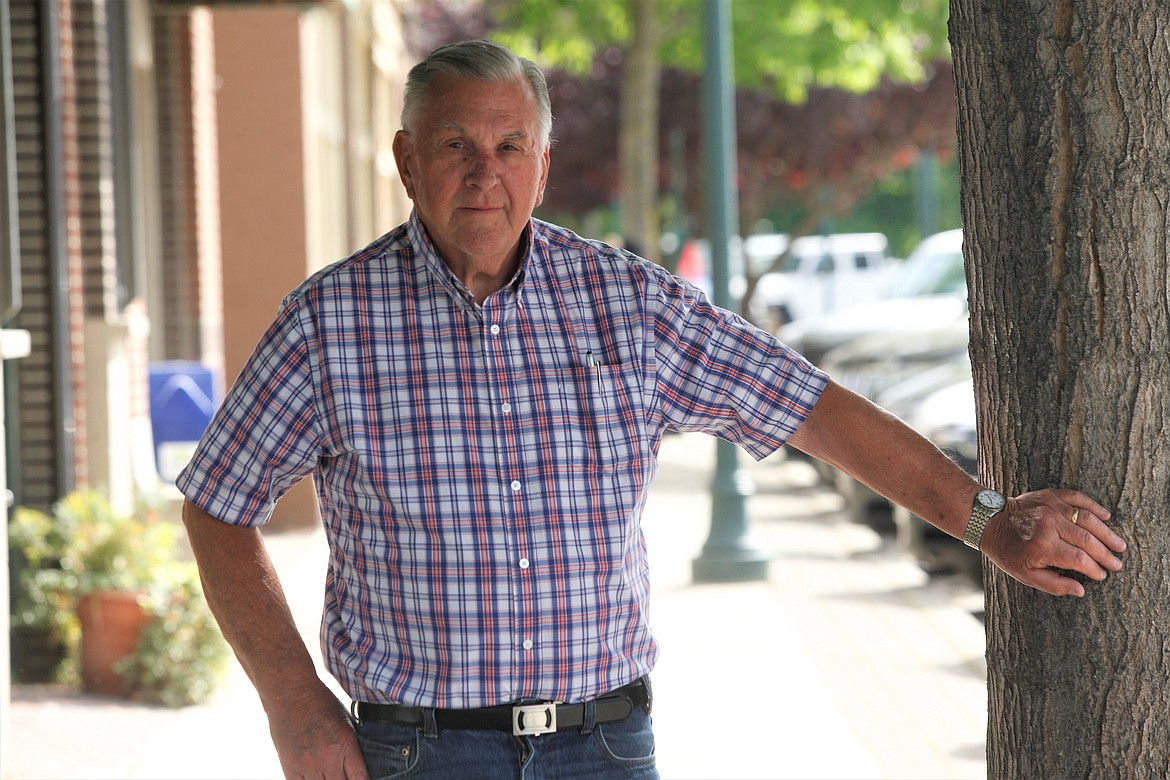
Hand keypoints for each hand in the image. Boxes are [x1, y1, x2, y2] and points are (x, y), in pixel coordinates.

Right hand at [267, 683, 368, 779]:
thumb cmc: (321, 703)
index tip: (362, 778)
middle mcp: (328, 759)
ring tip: (328, 774)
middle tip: (343, 774)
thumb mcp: (346, 722)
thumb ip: (350, 747)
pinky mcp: (291, 768)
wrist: (292, 694)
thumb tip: (357, 767)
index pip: (360, 778)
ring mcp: (308, 766)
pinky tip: (314, 777)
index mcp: (345, 745)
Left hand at [981, 488, 1125, 596]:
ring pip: (1087, 519)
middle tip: (1117, 563)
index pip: (1079, 559)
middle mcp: (1049, 525)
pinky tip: (1107, 517)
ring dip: (1106, 533)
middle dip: (1106, 554)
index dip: (1094, 569)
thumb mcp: (1025, 575)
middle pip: (1088, 540)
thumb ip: (1054, 585)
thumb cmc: (1008, 552)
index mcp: (1043, 546)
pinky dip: (1094, 506)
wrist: (989, 522)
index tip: (1102, 575)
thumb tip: (1081, 590)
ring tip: (1119, 545)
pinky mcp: (1050, 495)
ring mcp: (1050, 507)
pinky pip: (1078, 498)